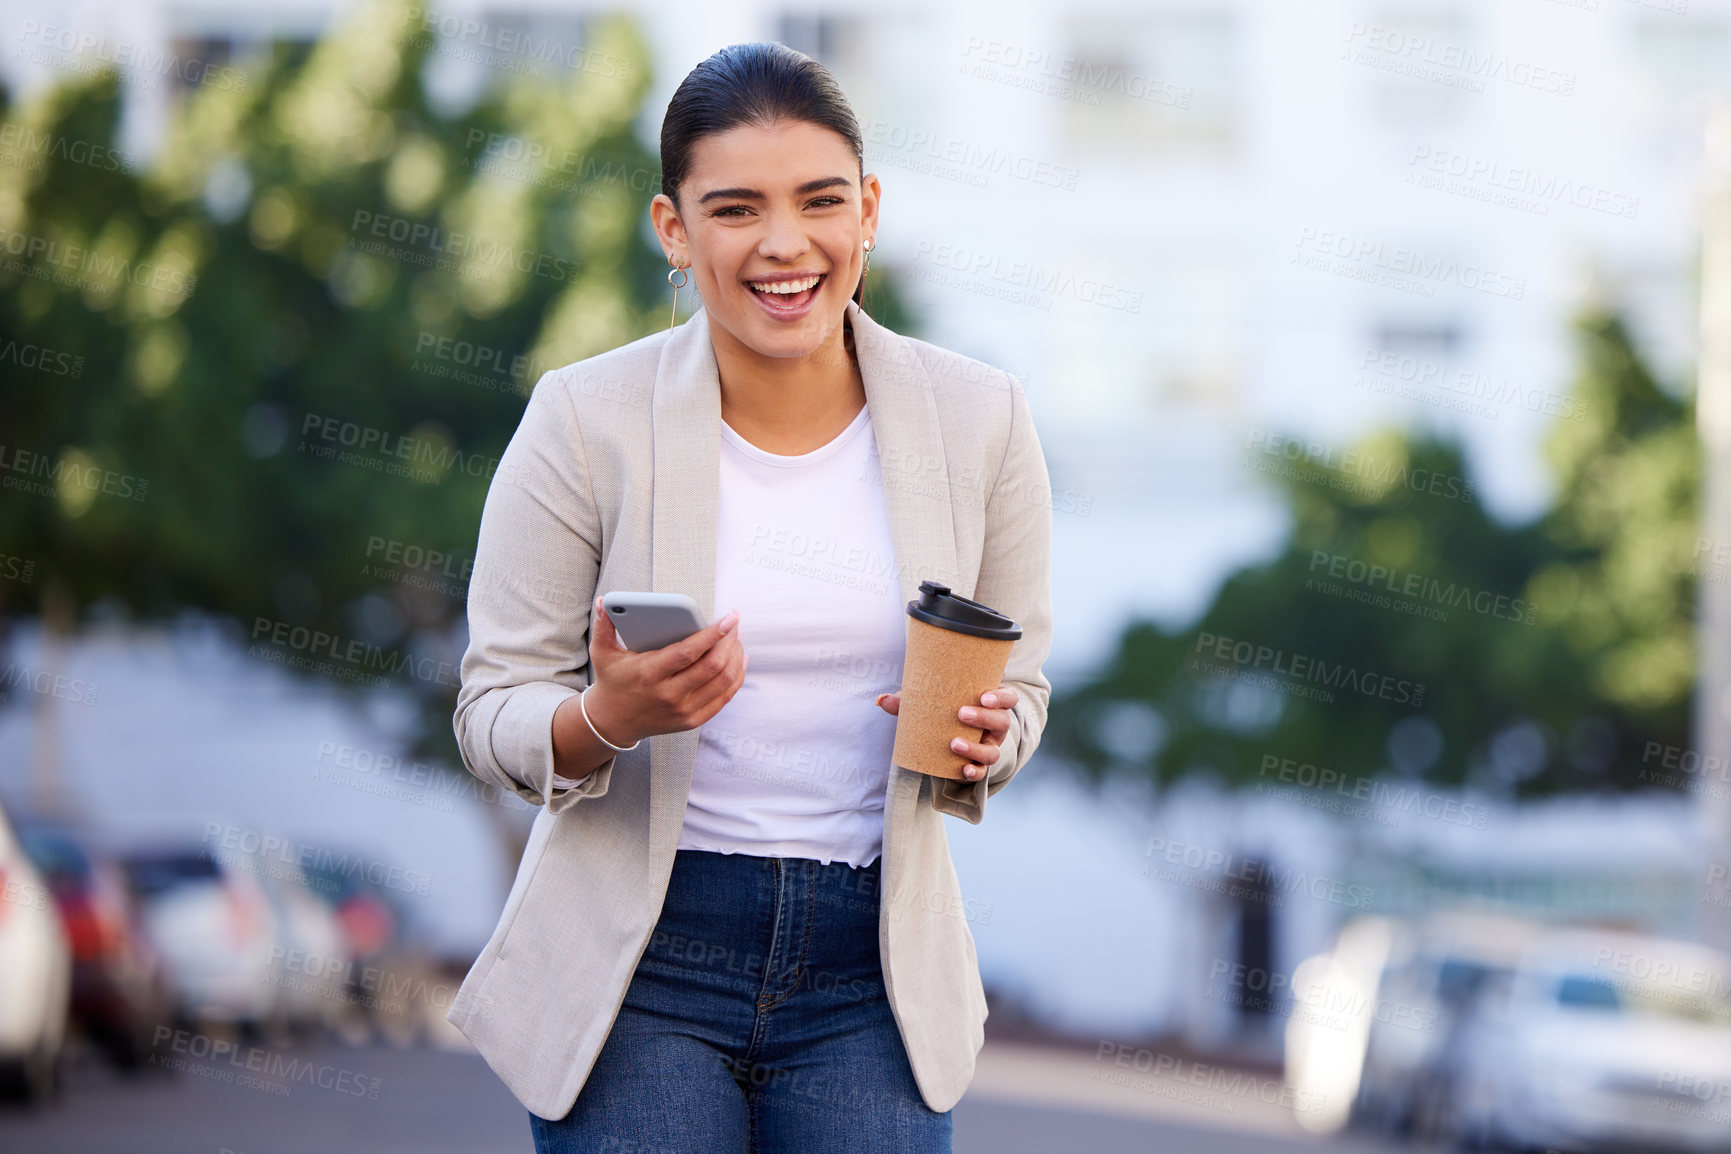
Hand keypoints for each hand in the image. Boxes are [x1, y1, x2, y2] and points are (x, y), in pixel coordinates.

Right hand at [582, 596, 748, 744]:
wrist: (613, 721)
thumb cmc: (612, 680)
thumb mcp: (603, 652)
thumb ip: (604, 625)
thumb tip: (605, 600)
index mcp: (649, 673)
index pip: (688, 652)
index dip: (713, 634)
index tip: (731, 617)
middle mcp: (668, 694)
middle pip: (712, 666)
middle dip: (730, 641)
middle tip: (734, 625)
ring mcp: (683, 710)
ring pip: (723, 681)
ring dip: (736, 657)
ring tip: (736, 640)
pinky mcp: (692, 720)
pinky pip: (724, 698)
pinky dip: (736, 678)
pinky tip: (738, 661)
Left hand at [875, 685, 1016, 781]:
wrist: (952, 738)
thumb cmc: (944, 711)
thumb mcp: (931, 703)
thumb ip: (908, 701)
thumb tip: (880, 700)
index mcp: (990, 705)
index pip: (1008, 698)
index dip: (1001, 697)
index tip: (984, 696)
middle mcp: (995, 727)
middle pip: (1002, 722)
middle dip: (984, 718)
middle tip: (961, 713)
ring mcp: (989, 747)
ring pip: (993, 751)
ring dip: (975, 749)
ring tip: (954, 743)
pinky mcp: (979, 766)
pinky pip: (982, 772)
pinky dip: (974, 772)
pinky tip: (963, 770)